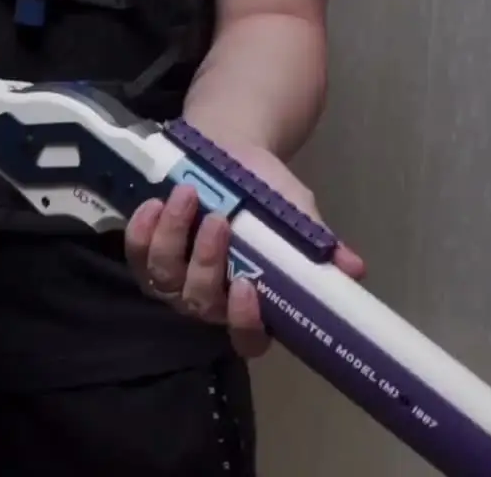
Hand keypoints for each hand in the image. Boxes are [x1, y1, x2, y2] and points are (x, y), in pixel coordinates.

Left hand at [124, 142, 364, 357]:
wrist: (230, 153)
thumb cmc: (266, 192)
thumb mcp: (296, 213)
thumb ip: (317, 242)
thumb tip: (354, 268)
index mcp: (251, 301)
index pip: (248, 339)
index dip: (245, 323)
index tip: (247, 286)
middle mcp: (209, 300)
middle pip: (201, 303)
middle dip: (207, 262)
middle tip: (219, 219)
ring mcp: (174, 278)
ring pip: (164, 278)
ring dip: (172, 237)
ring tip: (187, 195)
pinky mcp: (146, 252)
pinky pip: (135, 255)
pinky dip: (141, 232)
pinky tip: (154, 204)